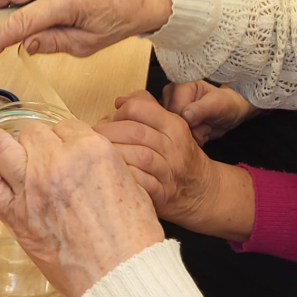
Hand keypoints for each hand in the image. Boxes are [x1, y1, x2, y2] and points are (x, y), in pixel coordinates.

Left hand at [0, 119, 163, 296]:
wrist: (120, 275)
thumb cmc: (130, 237)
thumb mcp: (128, 181)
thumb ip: (101, 160)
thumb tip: (84, 155)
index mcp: (90, 149)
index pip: (65, 126)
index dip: (65, 138)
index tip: (65, 149)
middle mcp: (57, 162)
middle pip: (33, 132)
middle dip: (39, 142)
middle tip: (47, 159)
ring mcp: (32, 186)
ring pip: (3, 145)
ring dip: (3, 144)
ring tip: (5, 148)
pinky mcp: (15, 214)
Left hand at [94, 91, 253, 239]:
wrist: (203, 192)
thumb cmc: (178, 157)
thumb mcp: (169, 126)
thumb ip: (146, 108)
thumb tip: (119, 101)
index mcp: (173, 125)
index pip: (139, 108)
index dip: (116, 113)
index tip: (106, 122)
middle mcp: (174, 146)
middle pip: (135, 132)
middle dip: (108, 134)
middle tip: (94, 140)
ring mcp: (170, 171)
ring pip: (138, 156)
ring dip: (114, 155)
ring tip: (100, 157)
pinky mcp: (164, 195)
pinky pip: (143, 184)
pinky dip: (126, 178)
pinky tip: (113, 175)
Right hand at [161, 81, 258, 145]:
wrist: (230, 111)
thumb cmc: (225, 103)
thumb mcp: (217, 104)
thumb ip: (201, 109)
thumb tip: (185, 116)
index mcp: (180, 84)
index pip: (174, 109)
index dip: (187, 122)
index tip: (203, 122)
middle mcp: (170, 94)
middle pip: (172, 121)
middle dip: (191, 129)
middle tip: (205, 123)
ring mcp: (170, 108)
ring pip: (174, 130)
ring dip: (192, 134)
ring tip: (204, 125)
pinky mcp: (172, 119)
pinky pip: (177, 135)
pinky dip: (191, 137)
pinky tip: (200, 130)